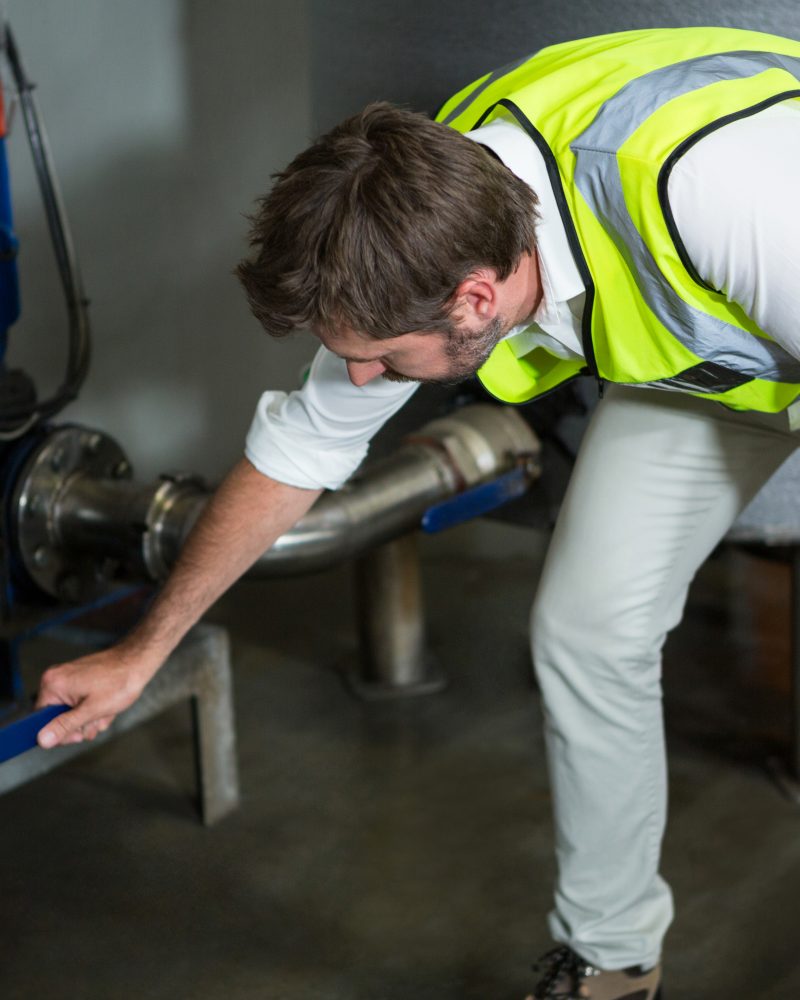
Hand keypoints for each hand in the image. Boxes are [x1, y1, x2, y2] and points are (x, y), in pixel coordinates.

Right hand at [35, 644, 154, 748]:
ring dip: (91, 719)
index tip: (78, 734)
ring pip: (73, 714)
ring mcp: (69, 680)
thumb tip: (42, 740)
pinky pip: (82, 705)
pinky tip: (109, 706)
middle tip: (97, 719)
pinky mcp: (81, 682)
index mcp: (53, 684)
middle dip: (80, 725)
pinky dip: (95, 710)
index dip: (59, 732)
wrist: (139, 662)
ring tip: (106, 710)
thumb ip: (65, 726)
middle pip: (58, 718)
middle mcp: (57, 680)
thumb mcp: (91, 710)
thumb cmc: (119, 682)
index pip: (40, 720)